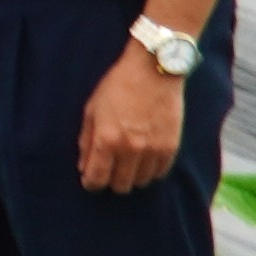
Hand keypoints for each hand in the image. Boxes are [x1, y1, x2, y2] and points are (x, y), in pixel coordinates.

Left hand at [79, 48, 186, 190]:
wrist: (154, 70)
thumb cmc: (118, 86)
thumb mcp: (92, 110)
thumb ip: (86, 141)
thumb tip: (84, 167)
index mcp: (107, 140)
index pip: (97, 179)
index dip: (91, 183)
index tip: (90, 180)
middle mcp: (131, 149)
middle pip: (120, 186)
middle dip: (111, 182)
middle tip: (109, 171)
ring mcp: (153, 149)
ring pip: (141, 182)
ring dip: (132, 177)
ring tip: (128, 164)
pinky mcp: (172, 146)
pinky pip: (160, 173)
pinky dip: (150, 171)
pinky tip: (144, 160)